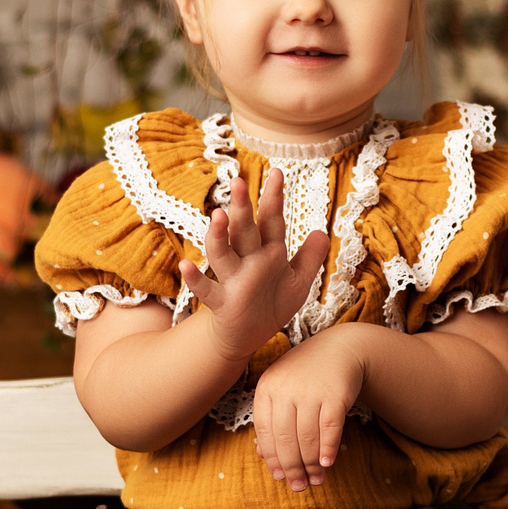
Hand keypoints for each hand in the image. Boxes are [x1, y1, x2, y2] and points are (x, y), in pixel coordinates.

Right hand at [181, 165, 329, 362]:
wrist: (249, 335)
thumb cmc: (271, 303)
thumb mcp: (297, 282)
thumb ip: (310, 258)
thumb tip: (322, 231)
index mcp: (268, 252)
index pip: (271, 221)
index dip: (273, 199)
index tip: (277, 172)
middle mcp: (247, 260)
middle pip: (244, 231)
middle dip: (242, 207)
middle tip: (239, 182)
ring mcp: (232, 279)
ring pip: (222, 254)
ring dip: (218, 236)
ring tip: (217, 216)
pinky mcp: (222, 302)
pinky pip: (206, 290)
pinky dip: (195, 279)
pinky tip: (185, 266)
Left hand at [251, 324, 367, 492]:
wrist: (340, 349)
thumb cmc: (306, 375)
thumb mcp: (283, 391)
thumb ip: (272, 420)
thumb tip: (263, 456)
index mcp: (266, 388)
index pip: (266, 432)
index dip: (272, 459)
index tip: (279, 477)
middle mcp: (286, 389)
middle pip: (286, 439)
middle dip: (292, 468)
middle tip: (298, 486)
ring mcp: (311, 391)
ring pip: (307, 438)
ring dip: (311, 464)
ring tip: (316, 480)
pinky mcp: (335, 394)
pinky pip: (330, 428)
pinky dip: (327, 448)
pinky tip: (326, 463)